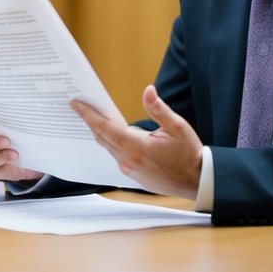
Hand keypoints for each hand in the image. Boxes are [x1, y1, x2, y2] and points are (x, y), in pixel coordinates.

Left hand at [70, 85, 201, 198]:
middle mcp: (128, 161)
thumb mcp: (177, 127)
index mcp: (136, 147)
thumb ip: (158, 109)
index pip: (104, 128)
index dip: (88, 115)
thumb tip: (147, 90)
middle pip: (102, 138)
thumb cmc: (189, 153)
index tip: (75, 104)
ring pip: (109, 148)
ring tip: (96, 117)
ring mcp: (129, 171)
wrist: (197, 181)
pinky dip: (112, 144)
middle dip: (91, 121)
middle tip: (81, 106)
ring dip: (102, 133)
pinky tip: (114, 135)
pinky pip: (117, 157)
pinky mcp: (133, 176)